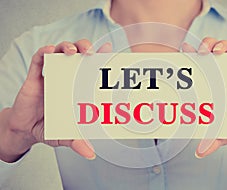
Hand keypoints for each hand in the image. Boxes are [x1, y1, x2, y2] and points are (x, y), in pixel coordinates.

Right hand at [0, 39, 111, 161]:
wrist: (26, 130)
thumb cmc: (49, 128)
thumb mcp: (65, 135)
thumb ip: (77, 142)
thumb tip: (90, 154)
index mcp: (78, 88)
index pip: (91, 68)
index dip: (100, 57)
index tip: (109, 50)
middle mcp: (67, 78)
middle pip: (78, 54)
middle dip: (85, 47)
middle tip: (91, 52)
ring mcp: (51, 75)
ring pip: (60, 51)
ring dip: (68, 46)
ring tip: (73, 51)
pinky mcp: (35, 76)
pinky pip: (38, 59)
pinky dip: (44, 53)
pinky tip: (49, 52)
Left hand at [182, 37, 226, 159]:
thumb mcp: (225, 134)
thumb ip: (212, 141)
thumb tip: (199, 153)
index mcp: (215, 86)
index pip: (202, 66)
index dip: (192, 56)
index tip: (182, 50)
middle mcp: (225, 76)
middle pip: (212, 52)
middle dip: (204, 46)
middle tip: (198, 52)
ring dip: (220, 45)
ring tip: (213, 51)